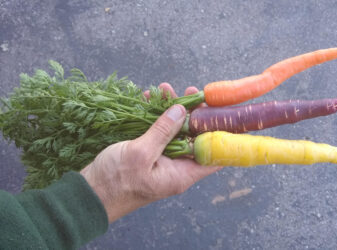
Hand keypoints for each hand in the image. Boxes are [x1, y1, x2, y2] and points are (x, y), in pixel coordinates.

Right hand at [80, 83, 220, 222]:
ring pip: (173, 131)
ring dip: (169, 109)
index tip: (219, 110)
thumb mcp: (140, 153)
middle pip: (193, 137)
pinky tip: (149, 97)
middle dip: (191, 113)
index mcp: (181, 174)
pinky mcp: (147, 153)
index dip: (220, 133)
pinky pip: (156, 132)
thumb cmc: (115, 181)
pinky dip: (153, 115)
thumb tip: (182, 111)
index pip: (213, 155)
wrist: (88, 194)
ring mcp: (161, 160)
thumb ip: (162, 131)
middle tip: (189, 91)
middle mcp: (176, 167)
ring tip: (165, 88)